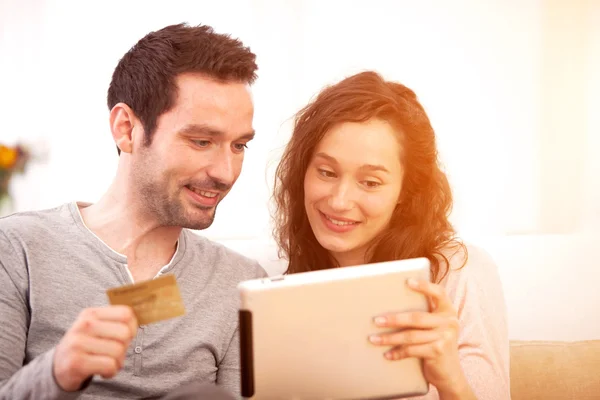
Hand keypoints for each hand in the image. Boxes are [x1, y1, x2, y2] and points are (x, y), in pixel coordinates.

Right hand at [53, 306, 137, 391]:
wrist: (58, 366)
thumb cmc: (85, 346)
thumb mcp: (96, 328)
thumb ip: (115, 322)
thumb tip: (143, 317)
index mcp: (91, 313)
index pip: (126, 313)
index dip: (133, 326)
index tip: (127, 335)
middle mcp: (84, 325)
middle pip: (125, 333)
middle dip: (125, 346)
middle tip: (116, 352)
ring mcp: (78, 343)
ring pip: (118, 351)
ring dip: (118, 362)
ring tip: (108, 362)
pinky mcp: (77, 362)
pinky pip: (110, 365)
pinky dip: (111, 372)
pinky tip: (103, 371)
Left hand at [368, 278, 466, 395]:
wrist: (450, 373)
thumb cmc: (436, 343)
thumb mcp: (435, 326)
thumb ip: (424, 314)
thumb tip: (391, 304)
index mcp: (448, 310)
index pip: (439, 292)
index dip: (424, 286)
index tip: (407, 281)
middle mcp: (449, 321)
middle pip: (417, 317)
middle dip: (394, 319)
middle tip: (376, 320)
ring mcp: (445, 337)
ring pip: (411, 336)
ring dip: (389, 338)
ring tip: (374, 339)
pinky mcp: (439, 352)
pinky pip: (412, 350)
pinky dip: (397, 353)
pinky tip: (387, 354)